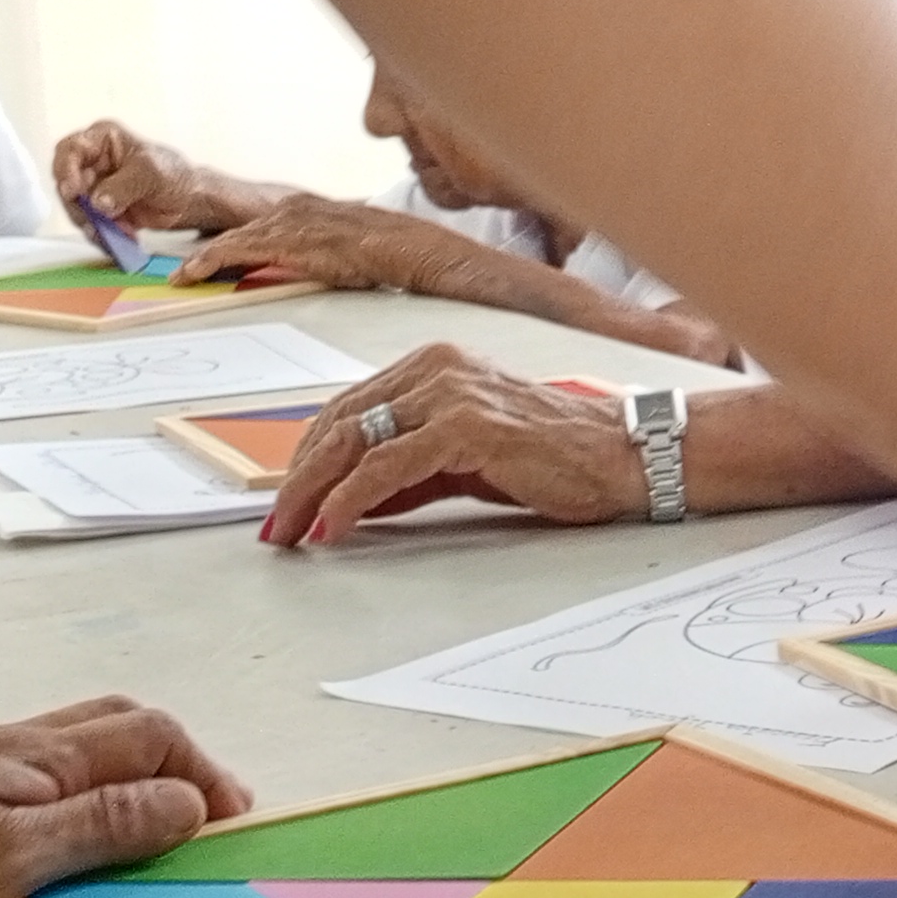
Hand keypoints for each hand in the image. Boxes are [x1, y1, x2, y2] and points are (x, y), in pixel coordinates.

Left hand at [0, 698, 249, 897]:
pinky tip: (68, 834)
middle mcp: (9, 748)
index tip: (228, 826)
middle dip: (178, 763)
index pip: (151, 739)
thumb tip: (184, 804)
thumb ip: (97, 827)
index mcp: (36, 762)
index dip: (203, 775)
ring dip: (131, 776)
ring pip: (78, 747)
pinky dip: (81, 792)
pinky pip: (37, 773)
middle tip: (206, 821)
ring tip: (152, 830)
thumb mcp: (3, 863)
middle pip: (120, 726)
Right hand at [50, 119, 289, 236]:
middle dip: (79, 204)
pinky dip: (100, 233)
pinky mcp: (101, 209)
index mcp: (103, 139)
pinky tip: (119, 237)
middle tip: (94, 221)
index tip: (74, 191)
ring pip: (76, 206)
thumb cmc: (175, 175)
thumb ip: (122, 187)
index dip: (65, 170)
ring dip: (91, 222)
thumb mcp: (150, 174)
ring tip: (115, 231)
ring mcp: (95, 186)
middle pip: (66, 182)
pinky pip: (89, 222)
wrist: (190, 200)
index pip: (70, 149)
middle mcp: (94, 160)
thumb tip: (98, 202)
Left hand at [177, 192, 468, 291]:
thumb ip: (320, 252)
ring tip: (182, 277)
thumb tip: (314, 268)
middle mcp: (287, 209)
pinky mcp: (279, 240)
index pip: (257, 225)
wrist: (398, 243)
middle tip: (185, 269)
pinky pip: (232, 251)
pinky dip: (207, 262)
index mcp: (303, 208)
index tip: (212, 258)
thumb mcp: (342, 248)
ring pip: (228, 240)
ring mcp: (281, 222)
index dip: (232, 244)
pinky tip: (191, 274)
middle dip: (208, 249)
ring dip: (201, 260)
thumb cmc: (381, 250)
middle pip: (237, 229)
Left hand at [262, 345, 642, 542]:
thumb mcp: (465, 462)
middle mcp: (436, 368)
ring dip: (311, 492)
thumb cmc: (554, 457)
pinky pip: (385, 467)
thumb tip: (352, 503)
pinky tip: (331, 527)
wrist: (622, 457)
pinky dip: (348, 500)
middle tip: (274, 526)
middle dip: (297, 479)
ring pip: (352, 442)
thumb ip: (410, 472)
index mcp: (434, 365)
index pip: (348, 409)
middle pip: (339, 423)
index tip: (287, 502)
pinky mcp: (464, 427)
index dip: (308, 458)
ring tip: (291, 532)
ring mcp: (449, 393)